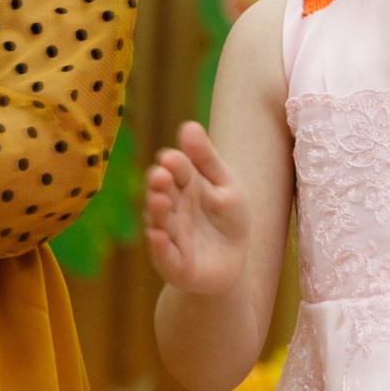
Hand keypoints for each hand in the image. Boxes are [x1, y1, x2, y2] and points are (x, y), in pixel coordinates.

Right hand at [143, 122, 252, 296]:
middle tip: (161, 176)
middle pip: (161, 192)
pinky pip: (162, 253)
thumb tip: (188, 125)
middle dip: (159, 185)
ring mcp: (169, 235)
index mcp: (184, 185)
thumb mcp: (226, 186)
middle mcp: (171, 207)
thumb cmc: (227, 220)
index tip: (172, 158)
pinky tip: (158, 235)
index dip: (174, 164)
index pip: (176, 169)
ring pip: (160, 221)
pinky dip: (158, 245)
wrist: (232, 265)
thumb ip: (207, 159)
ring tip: (160, 200)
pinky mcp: (171, 263)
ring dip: (157, 211)